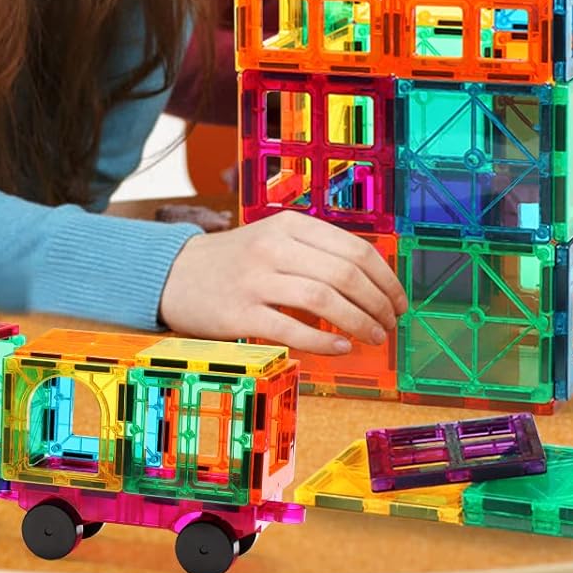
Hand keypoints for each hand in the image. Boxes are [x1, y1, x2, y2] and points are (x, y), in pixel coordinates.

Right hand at [159, 211, 406, 354]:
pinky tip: (341, 348)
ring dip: (359, 322)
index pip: (355, 249)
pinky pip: (291, 329)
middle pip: (344, 273)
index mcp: (290, 225)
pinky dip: (323, 341)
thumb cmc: (236, 262)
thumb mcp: (276, 241)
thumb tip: (372, 283)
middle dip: (378, 302)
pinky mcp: (239, 313)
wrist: (173, 275)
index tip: (399, 300)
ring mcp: (256, 279)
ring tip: (374, 337)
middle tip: (391, 323)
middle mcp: (275, 247)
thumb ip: (316, 254)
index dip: (385, 278)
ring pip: (323, 299)